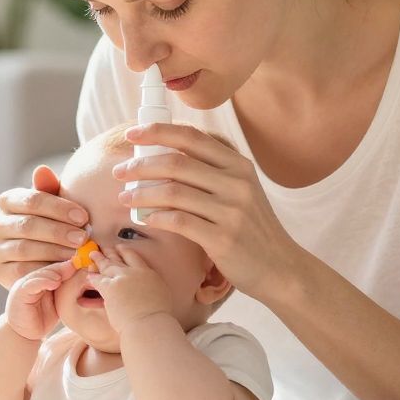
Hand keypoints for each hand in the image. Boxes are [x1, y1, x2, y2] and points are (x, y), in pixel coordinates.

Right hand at [0, 164, 90, 290]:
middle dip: (58, 232)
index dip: (59, 208)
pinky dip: (45, 271)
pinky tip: (65, 270)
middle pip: (27, 225)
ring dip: (54, 252)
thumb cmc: (55, 224)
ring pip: (24, 249)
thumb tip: (42, 170)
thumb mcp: (56, 206)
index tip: (83, 217)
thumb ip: (51, 189)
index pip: (32, 200)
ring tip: (77, 254)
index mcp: (7, 201)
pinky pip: (21, 272)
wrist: (48, 259)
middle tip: (82, 238)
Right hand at [5, 259, 77, 340]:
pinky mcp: (20, 294)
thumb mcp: (57, 303)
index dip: (71, 265)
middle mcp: (32, 279)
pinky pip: (31, 284)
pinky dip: (43, 282)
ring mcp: (24, 284)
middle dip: (65, 266)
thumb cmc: (41, 319)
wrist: (24, 335)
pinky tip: (55, 283)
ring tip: (69, 272)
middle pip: (49, 267)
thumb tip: (82, 278)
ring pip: (41, 273)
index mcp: (41, 279)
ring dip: (56, 272)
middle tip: (80, 263)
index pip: (56, 268)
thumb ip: (65, 291)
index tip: (86, 262)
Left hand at [84, 246, 173, 330]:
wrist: (149, 324)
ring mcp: (122, 278)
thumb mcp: (162, 295)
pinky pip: (98, 280)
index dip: (125, 252)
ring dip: (99, 259)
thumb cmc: (157, 318)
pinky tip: (88, 274)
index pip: (134, 257)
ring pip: (107, 265)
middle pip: (120, 258)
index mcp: (148, 274)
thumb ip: (153, 287)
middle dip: (110, 252)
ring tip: (92, 254)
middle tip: (104, 247)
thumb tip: (151, 288)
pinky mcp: (110, 288)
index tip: (120, 248)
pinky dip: (92, 277)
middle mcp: (135, 272)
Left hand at [114, 123, 302, 306]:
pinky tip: (144, 219)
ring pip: (173, 191)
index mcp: (238, 165)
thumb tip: (163, 156)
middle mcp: (237, 182)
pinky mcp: (223, 237)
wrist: (279, 268)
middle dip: (140, 164)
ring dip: (141, 193)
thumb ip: (212, 172)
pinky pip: (178, 221)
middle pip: (176, 162)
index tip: (133, 134)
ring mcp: (231, 210)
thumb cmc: (251, 229)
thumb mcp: (241, 191)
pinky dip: (155, 217)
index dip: (158, 131)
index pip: (192, 137)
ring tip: (124, 198)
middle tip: (119, 172)